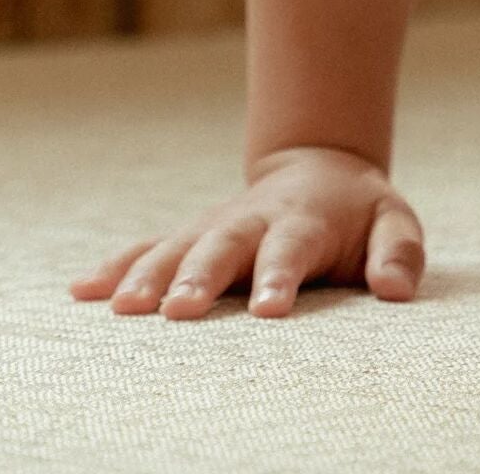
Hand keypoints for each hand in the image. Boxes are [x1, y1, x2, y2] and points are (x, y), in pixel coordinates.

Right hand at [68, 144, 424, 318]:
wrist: (318, 168)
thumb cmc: (358, 213)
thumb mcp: (392, 221)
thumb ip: (398, 252)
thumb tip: (396, 290)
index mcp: (304, 221)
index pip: (292, 248)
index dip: (280, 276)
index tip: (268, 310)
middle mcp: (252, 221)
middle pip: (224, 246)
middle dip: (200, 276)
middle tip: (178, 310)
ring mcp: (215, 227)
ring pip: (177, 247)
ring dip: (149, 275)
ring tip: (123, 309)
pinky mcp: (189, 236)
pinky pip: (148, 249)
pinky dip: (116, 267)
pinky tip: (80, 292)